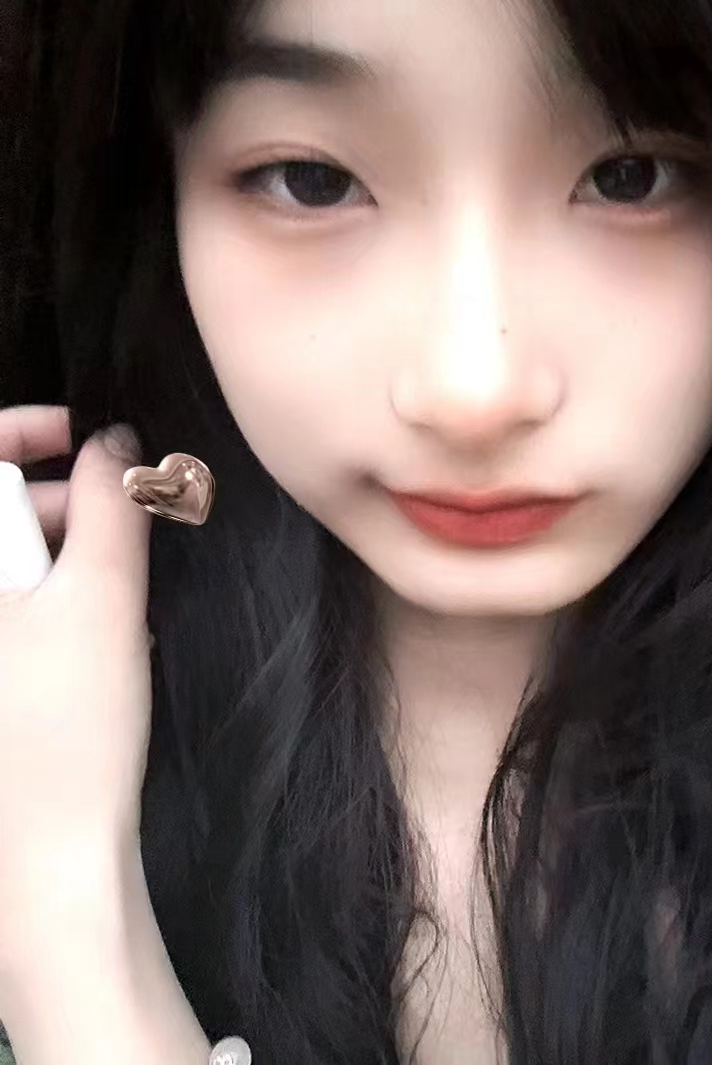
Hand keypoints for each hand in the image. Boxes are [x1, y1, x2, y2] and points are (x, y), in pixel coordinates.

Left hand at [0, 406, 153, 946]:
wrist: (54, 853)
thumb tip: (118, 442)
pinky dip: (55, 602)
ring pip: (8, 562)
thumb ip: (116, 501)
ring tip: (121, 602)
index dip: (25, 431)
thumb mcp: (106, 597)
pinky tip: (97, 635)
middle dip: (63, 504)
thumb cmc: (71, 726)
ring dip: (69, 558)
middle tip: (128, 532)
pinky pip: (12, 610)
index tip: (86, 435)